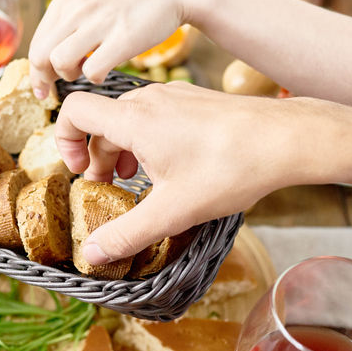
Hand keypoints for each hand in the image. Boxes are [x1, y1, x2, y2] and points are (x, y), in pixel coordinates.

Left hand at [28, 0, 214, 97]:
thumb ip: (70, 16)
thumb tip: (49, 48)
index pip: (37, 42)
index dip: (36, 70)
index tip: (42, 85)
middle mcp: (77, 8)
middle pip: (41, 56)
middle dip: (45, 79)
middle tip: (55, 90)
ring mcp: (98, 23)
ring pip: (60, 63)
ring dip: (70, 76)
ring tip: (85, 71)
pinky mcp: (121, 39)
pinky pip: (91, 71)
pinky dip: (95, 78)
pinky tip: (105, 71)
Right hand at [55, 82, 342, 264]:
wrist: (287, 139)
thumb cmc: (231, 167)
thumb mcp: (173, 211)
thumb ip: (127, 233)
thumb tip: (92, 254)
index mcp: (134, 119)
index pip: (74, 111)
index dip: (65, 140)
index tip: (81, 172)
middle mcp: (149, 99)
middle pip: (102, 120)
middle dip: (97, 156)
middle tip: (109, 189)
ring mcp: (174, 96)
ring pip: (129, 118)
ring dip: (123, 149)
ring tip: (137, 181)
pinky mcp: (195, 101)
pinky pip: (155, 115)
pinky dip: (148, 140)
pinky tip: (171, 169)